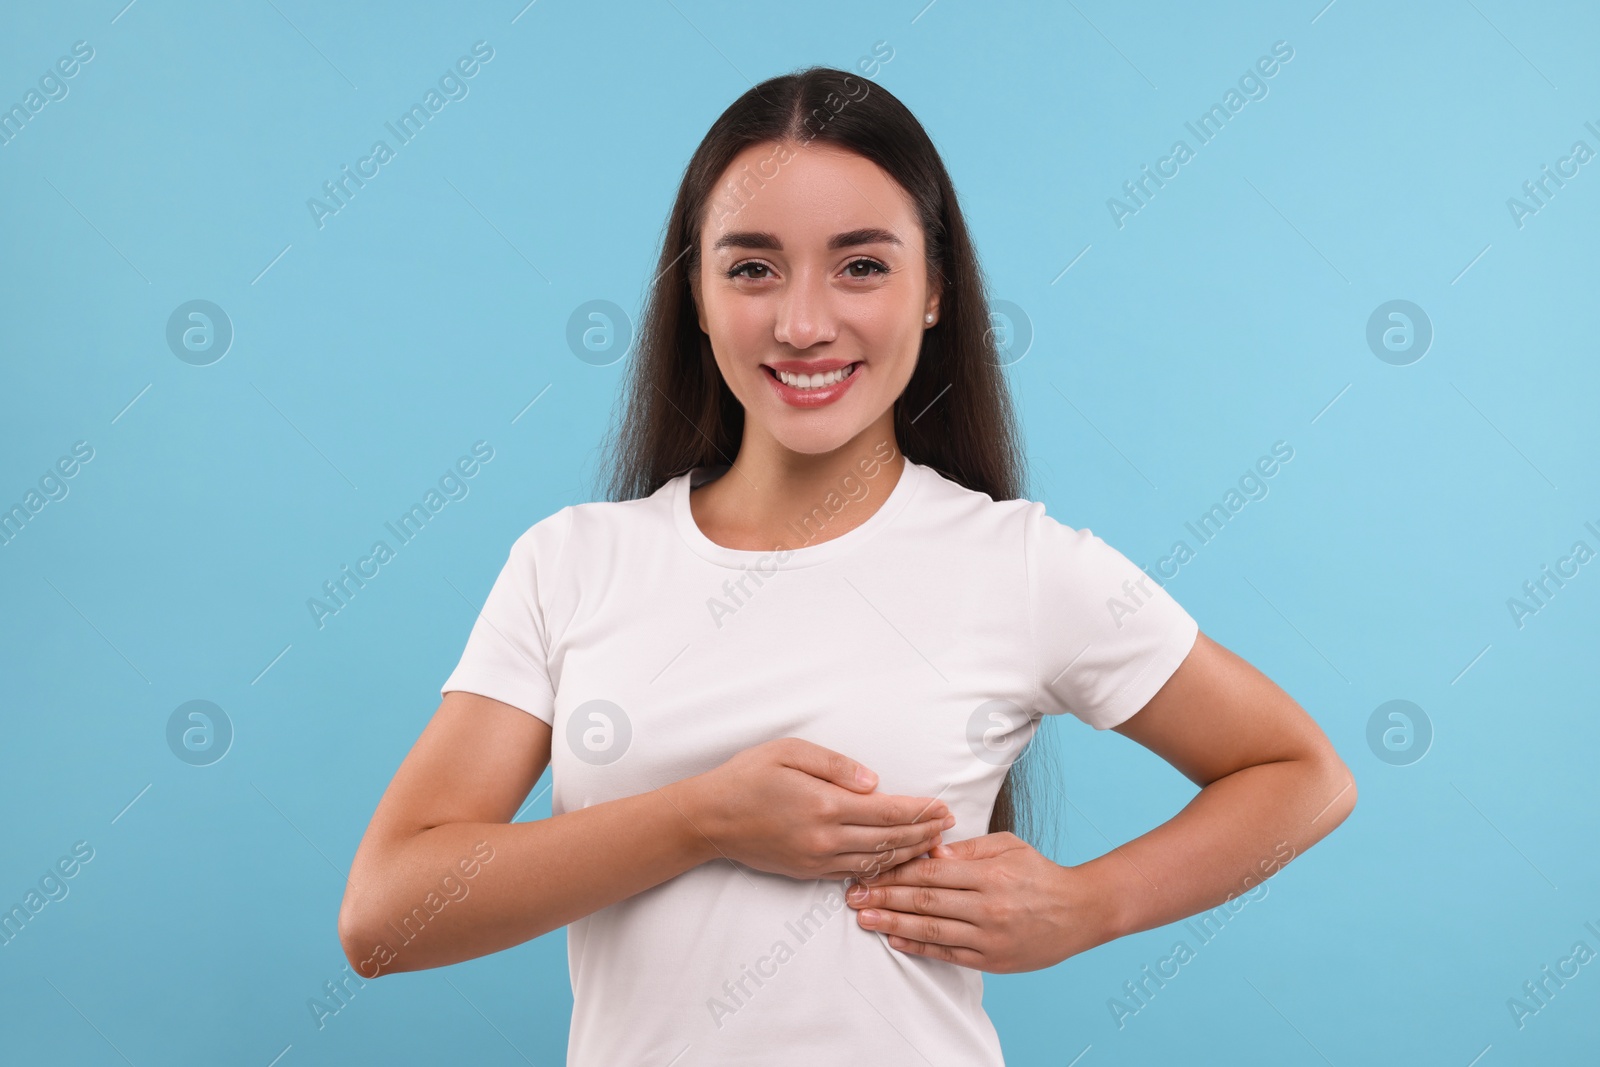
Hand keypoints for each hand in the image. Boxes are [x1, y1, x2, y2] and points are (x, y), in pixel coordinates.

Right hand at [687, 737, 956, 880]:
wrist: (709, 818)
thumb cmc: (747, 776)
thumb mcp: (790, 751)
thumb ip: (836, 765)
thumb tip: (875, 782)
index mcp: (825, 805)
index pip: (888, 811)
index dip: (921, 811)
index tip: (944, 807)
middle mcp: (826, 839)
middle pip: (890, 840)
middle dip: (924, 832)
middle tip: (949, 824)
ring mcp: (817, 860)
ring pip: (877, 861)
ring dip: (909, 852)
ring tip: (932, 842)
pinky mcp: (808, 872)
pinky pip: (856, 872)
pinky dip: (882, 866)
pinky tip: (896, 858)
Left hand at [844, 831, 1118, 972]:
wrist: (1081, 912)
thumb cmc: (1040, 873)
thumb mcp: (1008, 846)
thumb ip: (968, 848)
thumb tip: (929, 848)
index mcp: (988, 873)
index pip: (931, 870)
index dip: (896, 871)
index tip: (869, 870)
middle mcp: (986, 906)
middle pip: (924, 900)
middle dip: (884, 897)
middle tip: (852, 896)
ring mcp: (989, 936)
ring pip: (931, 929)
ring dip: (893, 923)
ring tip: (864, 919)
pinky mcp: (992, 959)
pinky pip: (947, 953)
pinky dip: (919, 947)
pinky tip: (896, 939)